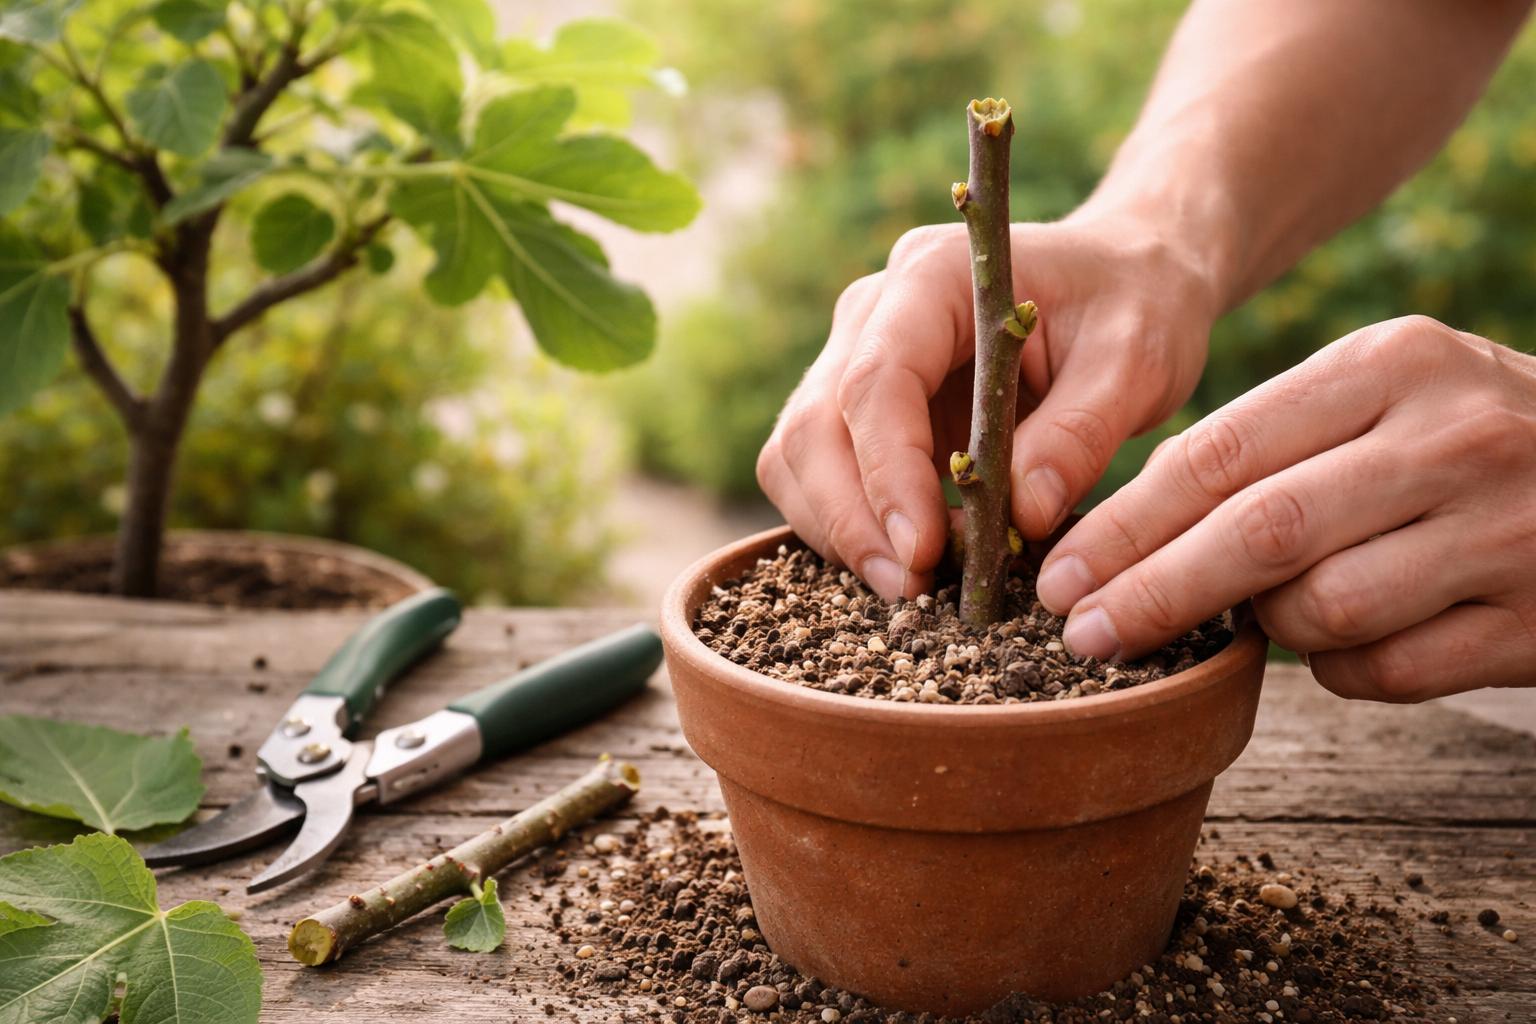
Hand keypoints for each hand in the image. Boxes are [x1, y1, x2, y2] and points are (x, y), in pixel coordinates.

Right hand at [755, 215, 1219, 599]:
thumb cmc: (1134, 306)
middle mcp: (873, 313)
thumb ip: (1080, 434)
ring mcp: (854, 357)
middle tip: (910, 590)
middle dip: (851, 518)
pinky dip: (847, 525)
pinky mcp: (858, 408)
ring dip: (840, 530)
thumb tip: (1019, 519)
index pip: (876, 381)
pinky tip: (908, 562)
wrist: (1124, 279)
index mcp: (932, 278)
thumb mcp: (1135, 362)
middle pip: (814, 424)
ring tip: (912, 586)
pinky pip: (817, 474)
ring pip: (798, 455)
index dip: (889, 473)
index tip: (922, 550)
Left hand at [1037, 315, 1535, 700]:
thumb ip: (1268, 446)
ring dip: (1269, 628)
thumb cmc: (1460, 437)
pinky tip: (1350, 641)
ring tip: (1267, 614)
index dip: (1125, 524)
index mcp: (1393, 364)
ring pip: (1322, 609)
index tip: (1060, 575)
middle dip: (1153, 592)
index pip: (1221, 451)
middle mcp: (1452, 438)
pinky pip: (1388, 669)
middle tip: (1080, 635)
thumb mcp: (1379, 396)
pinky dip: (1345, 670)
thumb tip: (1124, 533)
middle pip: (1259, 532)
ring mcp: (1504, 530)